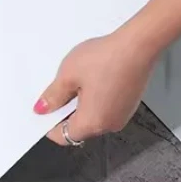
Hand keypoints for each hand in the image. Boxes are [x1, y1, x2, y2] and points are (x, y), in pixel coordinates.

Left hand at [34, 33, 156, 145]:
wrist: (138, 45)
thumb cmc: (105, 59)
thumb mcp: (67, 76)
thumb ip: (53, 96)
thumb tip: (43, 109)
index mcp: (92, 123)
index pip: (63, 136)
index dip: (49, 125)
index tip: (43, 110)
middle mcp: (109, 125)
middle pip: (79, 128)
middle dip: (64, 113)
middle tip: (56, 91)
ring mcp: (122, 115)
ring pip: (92, 117)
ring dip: (80, 105)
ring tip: (76, 82)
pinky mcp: (129, 104)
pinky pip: (104, 109)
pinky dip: (94, 100)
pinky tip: (91, 80)